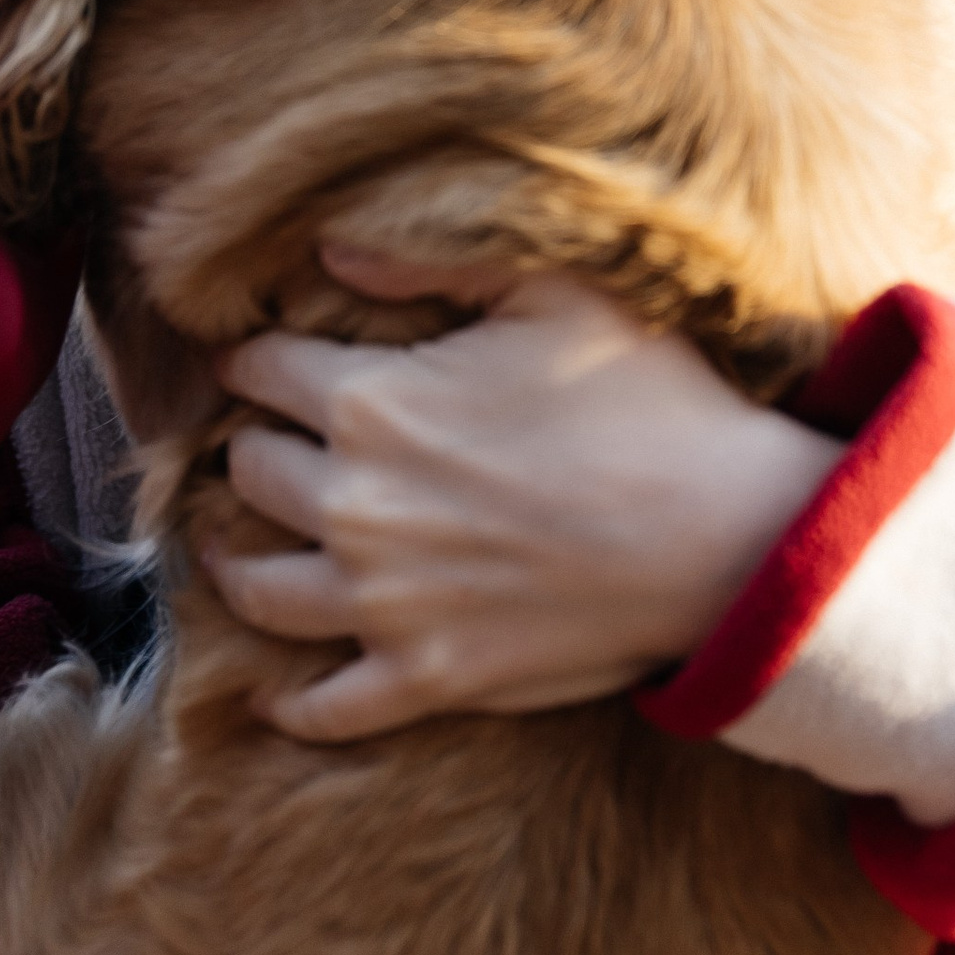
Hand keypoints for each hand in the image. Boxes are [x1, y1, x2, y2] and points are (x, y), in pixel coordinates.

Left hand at [206, 261, 835, 739]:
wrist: (727, 538)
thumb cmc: (652, 402)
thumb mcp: (555, 291)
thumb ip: (433, 261)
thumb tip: (331, 248)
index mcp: (372, 403)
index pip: (262, 372)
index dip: (256, 360)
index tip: (257, 362)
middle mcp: (355, 506)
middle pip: (251, 473)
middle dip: (251, 450)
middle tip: (263, 445)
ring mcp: (385, 603)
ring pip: (260, 588)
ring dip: (232, 562)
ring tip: (227, 548)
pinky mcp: (427, 676)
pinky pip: (327, 706)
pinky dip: (289, 704)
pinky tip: (270, 696)